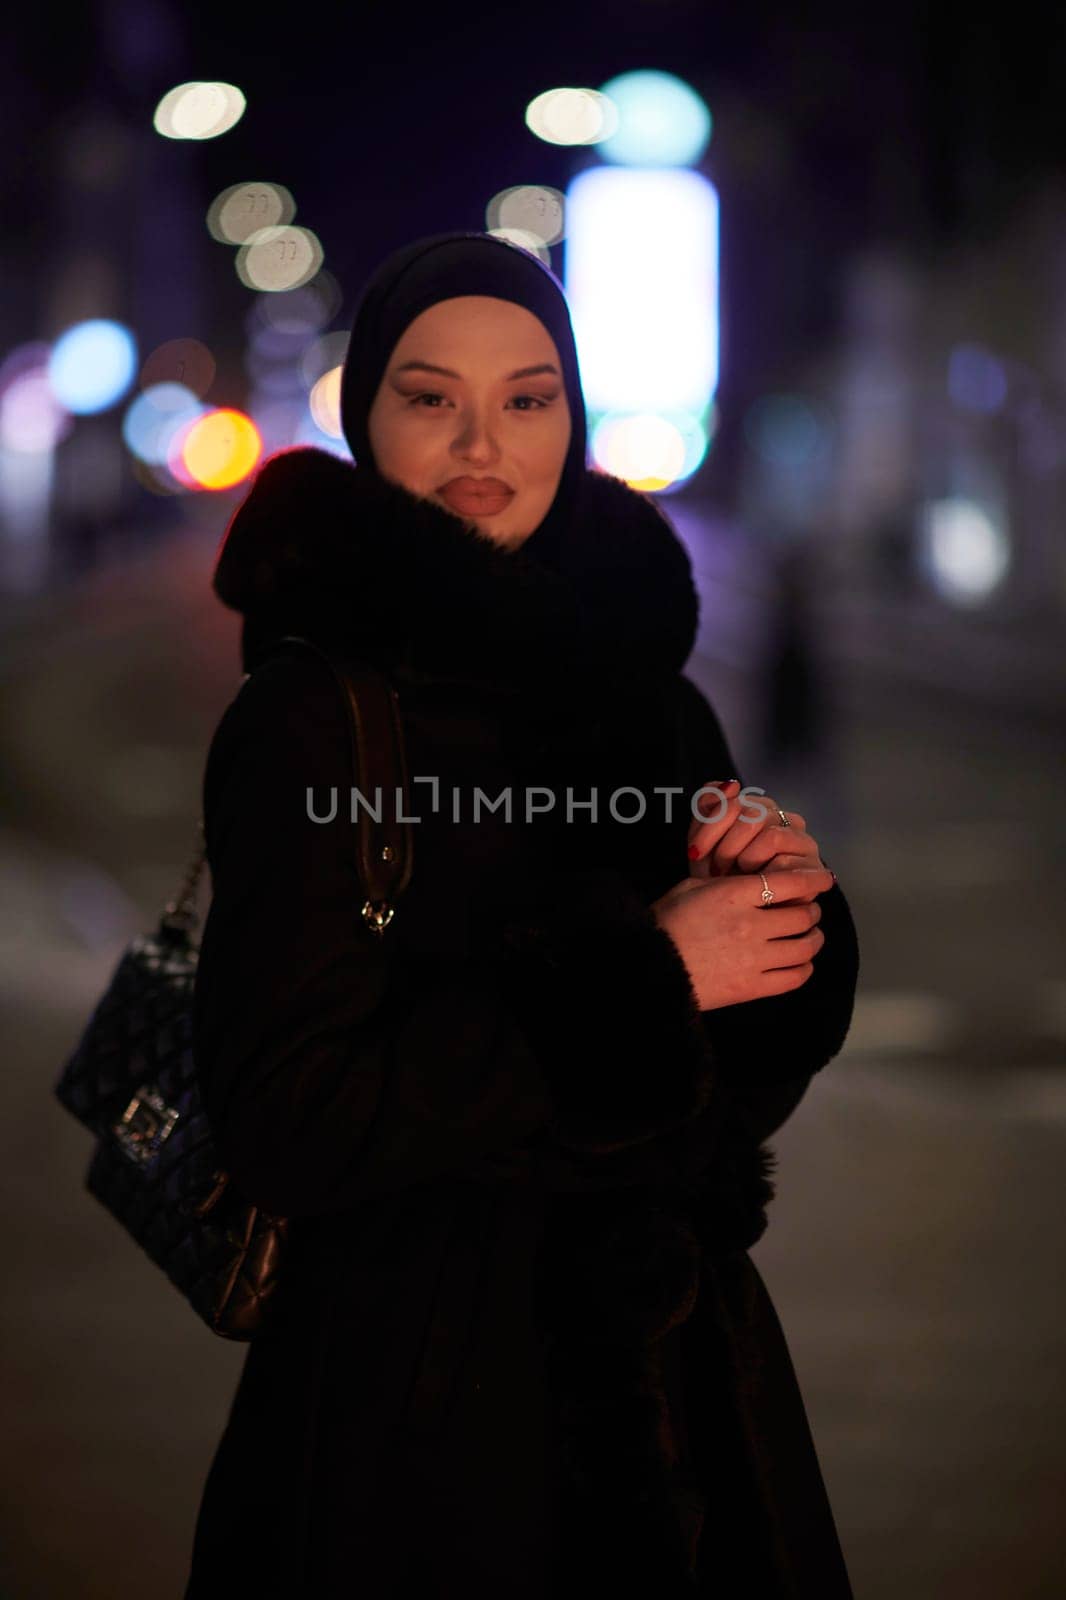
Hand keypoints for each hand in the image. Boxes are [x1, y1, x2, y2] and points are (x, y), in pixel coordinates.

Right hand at [651, 867, 831, 1010]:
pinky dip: (804, 968)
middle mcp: (749, 924)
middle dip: (811, 912)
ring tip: (808, 937)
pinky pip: (795, 977)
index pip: (789, 882)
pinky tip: (799, 962)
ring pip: (805, 947)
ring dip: (812, 939)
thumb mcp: (690, 887)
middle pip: (803, 915)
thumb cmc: (666, 922)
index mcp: (732, 895)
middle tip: (808, 911)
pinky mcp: (752, 987)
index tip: (823, 879)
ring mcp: (753, 958)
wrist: (649, 968)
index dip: (813, 880)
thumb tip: (754, 879)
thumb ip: (725, 882)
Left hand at [686, 779, 826, 877]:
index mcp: (760, 807)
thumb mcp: (704, 842)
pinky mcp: (814, 868)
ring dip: (745, 860)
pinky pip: (785, 863)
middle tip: (715, 869)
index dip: (710, 826)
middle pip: (752, 815)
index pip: (733, 801)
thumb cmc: (719, 876)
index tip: (694, 851)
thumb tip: (731, 784)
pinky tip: (753, 886)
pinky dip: (763, 876)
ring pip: (771, 836)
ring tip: (735, 877)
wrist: (735, 914)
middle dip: (726, 846)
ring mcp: (803, 842)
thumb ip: (708, 808)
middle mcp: (785, 819)